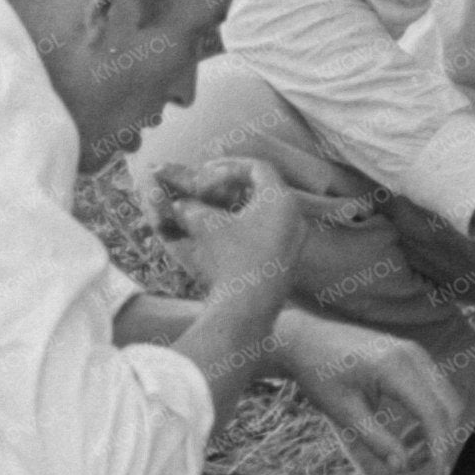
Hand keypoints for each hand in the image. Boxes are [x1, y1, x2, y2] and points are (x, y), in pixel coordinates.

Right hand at [148, 156, 304, 295]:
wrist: (247, 308)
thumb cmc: (228, 259)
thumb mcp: (204, 225)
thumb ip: (191, 207)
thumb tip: (179, 204)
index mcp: (280, 199)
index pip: (257, 168)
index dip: (228, 166)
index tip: (206, 172)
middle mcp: (295, 216)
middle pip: (264, 189)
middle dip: (233, 188)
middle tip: (210, 190)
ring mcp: (296, 240)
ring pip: (268, 212)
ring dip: (240, 209)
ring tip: (215, 214)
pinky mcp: (289, 260)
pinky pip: (271, 233)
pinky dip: (249, 228)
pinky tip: (227, 238)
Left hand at [270, 311, 465, 474]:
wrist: (305, 340)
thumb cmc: (319, 375)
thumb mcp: (343, 412)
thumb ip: (376, 440)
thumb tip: (402, 467)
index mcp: (396, 367)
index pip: (433, 413)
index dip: (440, 447)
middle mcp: (413, 355)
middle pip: (448, 404)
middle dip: (446, 441)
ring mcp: (415, 352)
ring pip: (445, 396)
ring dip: (441, 428)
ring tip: (423, 458)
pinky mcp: (412, 355)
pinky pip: (434, 388)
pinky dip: (432, 414)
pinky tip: (415, 437)